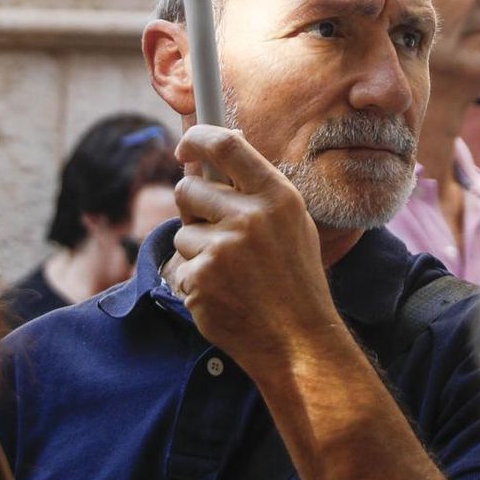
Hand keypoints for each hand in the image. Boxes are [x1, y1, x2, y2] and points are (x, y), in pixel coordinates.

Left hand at [168, 125, 346, 379]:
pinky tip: (224, 296)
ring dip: (197, 251)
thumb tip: (216, 149)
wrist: (299, 341)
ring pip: (182, 232)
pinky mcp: (201, 279)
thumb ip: (256, 189)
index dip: (196, 139)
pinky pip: (181, 268)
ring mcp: (223, 249)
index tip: (184, 146)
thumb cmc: (294, 280)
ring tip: (231, 274)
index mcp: (277, 197)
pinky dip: (196, 283)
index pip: (225, 145)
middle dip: (192, 207)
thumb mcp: (291, 224)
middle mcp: (250, 217)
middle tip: (212, 229)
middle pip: (188, 188)